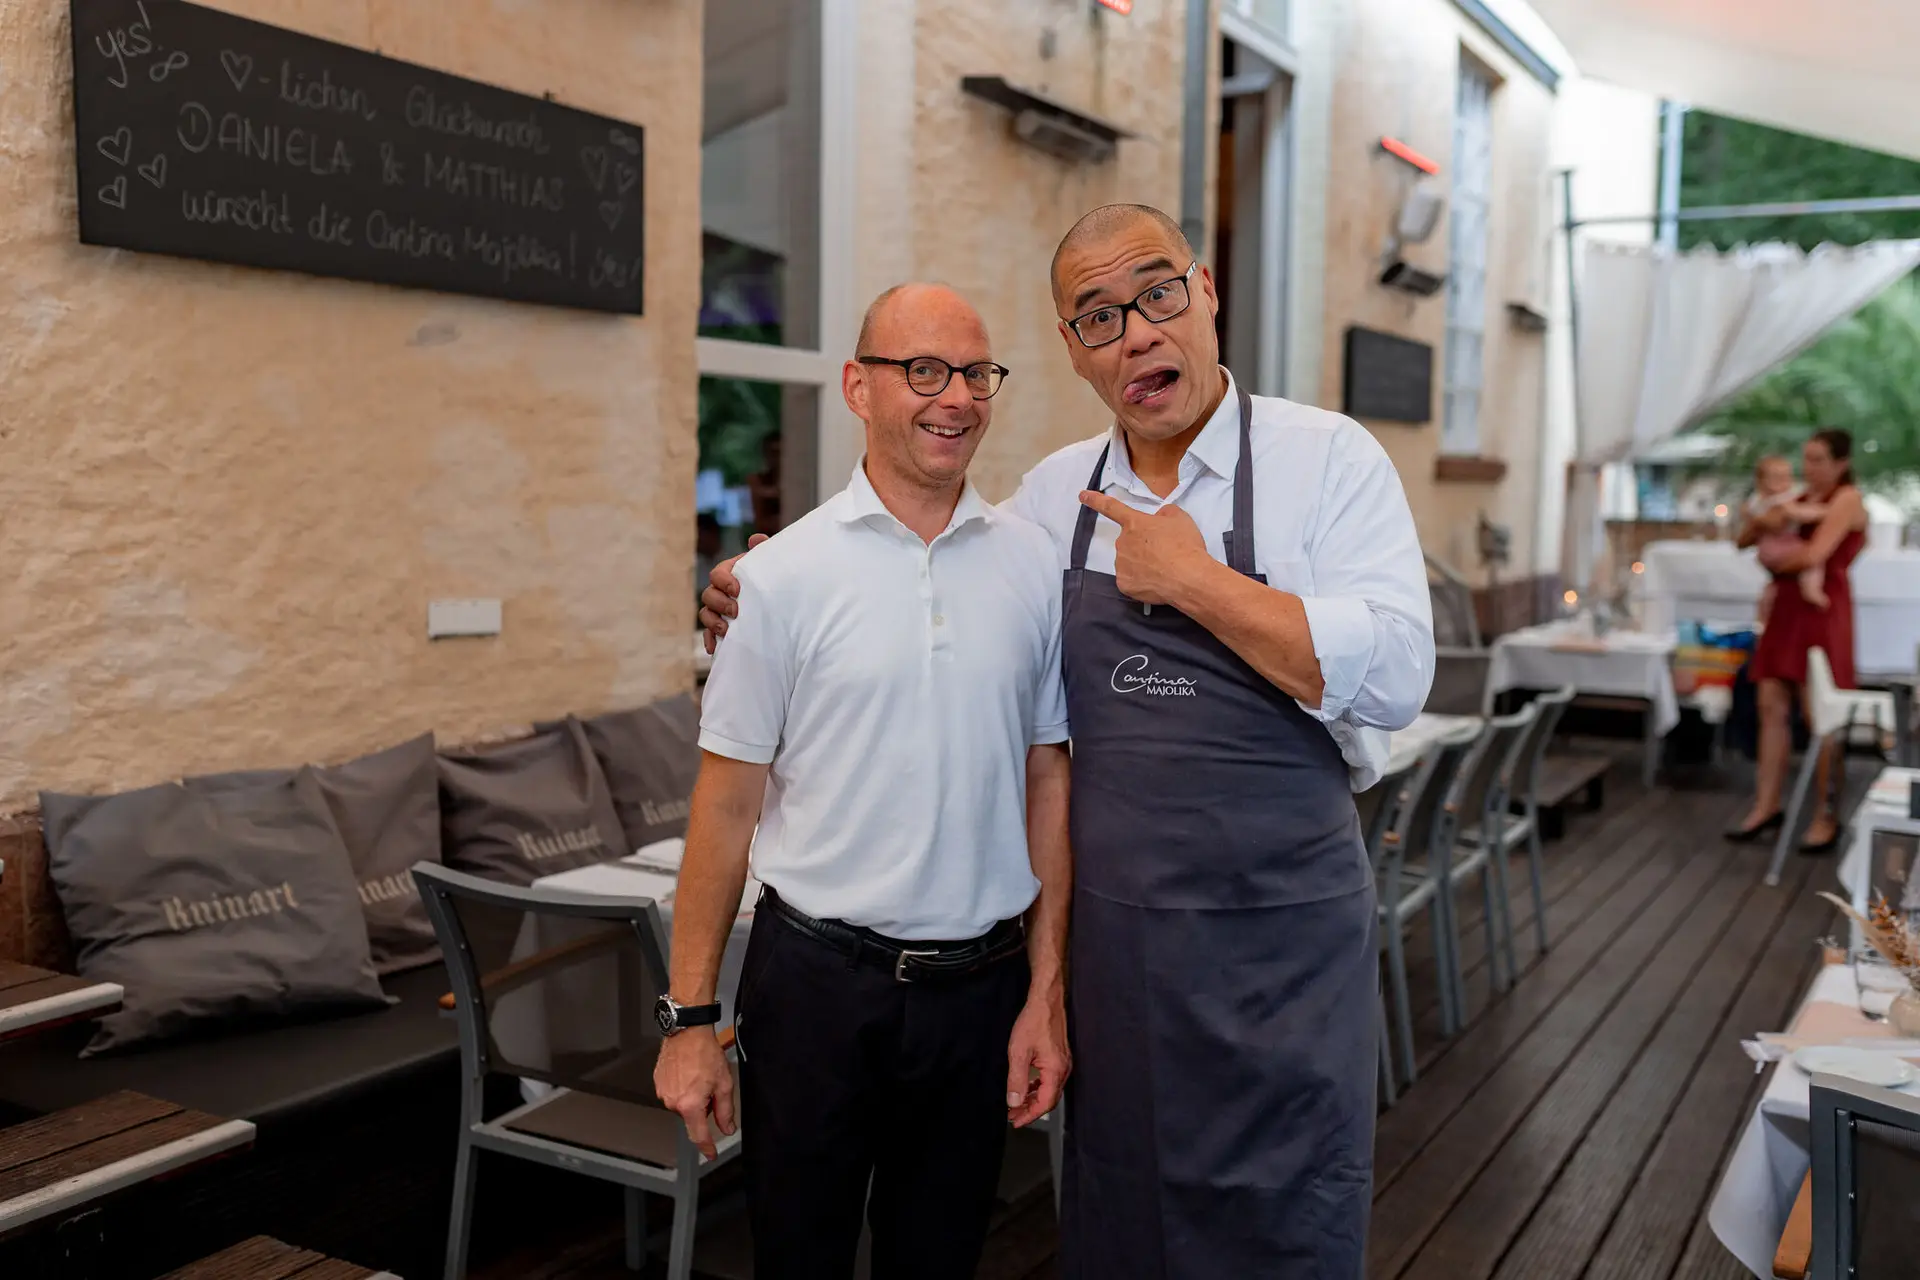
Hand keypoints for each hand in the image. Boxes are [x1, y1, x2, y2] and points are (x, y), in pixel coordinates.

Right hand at [654, 1029, 734, 1158]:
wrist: (687, 1031)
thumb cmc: (704, 1053)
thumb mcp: (724, 1084)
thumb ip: (725, 1111)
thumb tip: (727, 1128)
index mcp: (690, 1105)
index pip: (699, 1135)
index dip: (707, 1147)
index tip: (710, 1154)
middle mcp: (673, 1102)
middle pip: (692, 1117)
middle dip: (703, 1108)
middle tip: (711, 1087)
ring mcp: (663, 1093)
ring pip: (682, 1106)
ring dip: (692, 1098)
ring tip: (698, 1076)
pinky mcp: (658, 1084)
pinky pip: (673, 1094)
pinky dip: (683, 1089)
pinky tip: (689, 1073)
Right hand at [698, 534, 767, 653]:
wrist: (785, 606)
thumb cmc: (776, 581)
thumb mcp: (773, 567)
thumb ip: (764, 552)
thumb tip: (756, 539)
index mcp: (731, 574)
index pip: (717, 574)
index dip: (724, 581)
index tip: (738, 590)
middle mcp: (722, 591)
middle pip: (708, 595)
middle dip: (720, 603)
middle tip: (736, 611)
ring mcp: (720, 611)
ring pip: (705, 614)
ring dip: (713, 622)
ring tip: (726, 630)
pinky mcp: (721, 628)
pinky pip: (708, 634)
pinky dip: (710, 640)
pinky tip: (714, 648)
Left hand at [1005, 989, 1070, 1127]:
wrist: (1045, 1001)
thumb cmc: (1035, 1021)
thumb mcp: (1018, 1052)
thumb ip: (1017, 1079)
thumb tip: (1014, 1101)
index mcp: (1055, 1070)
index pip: (1045, 1103)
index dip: (1030, 1115)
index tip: (1016, 1121)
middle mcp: (1063, 1069)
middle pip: (1049, 1100)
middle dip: (1031, 1110)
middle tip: (1014, 1116)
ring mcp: (1063, 1063)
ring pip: (1049, 1090)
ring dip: (1033, 1099)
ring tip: (1017, 1104)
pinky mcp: (1060, 1057)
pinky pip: (1050, 1080)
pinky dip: (1038, 1087)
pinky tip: (1027, 1087)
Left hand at [1078, 490, 1213, 606]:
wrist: (1188, 577)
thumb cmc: (1184, 545)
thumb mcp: (1179, 518)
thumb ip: (1164, 514)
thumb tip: (1159, 519)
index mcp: (1134, 523)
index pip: (1111, 507)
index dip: (1095, 500)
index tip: (1082, 495)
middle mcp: (1122, 542)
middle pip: (1129, 541)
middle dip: (1142, 546)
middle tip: (1164, 552)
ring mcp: (1121, 564)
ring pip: (1129, 561)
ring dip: (1142, 563)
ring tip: (1163, 568)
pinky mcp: (1124, 585)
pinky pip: (1130, 580)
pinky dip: (1141, 581)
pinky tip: (1156, 581)